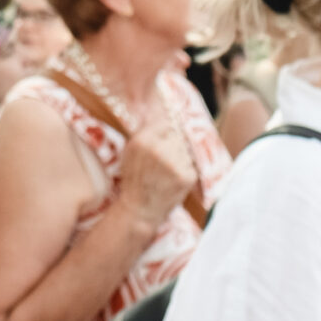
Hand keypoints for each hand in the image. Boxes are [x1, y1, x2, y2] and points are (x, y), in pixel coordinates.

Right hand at [115, 116, 197, 230]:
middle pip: (175, 135)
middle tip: (162, 161)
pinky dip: (185, 169)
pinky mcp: (187, 176)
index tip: (163, 137)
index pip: (163, 122)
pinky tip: (173, 179)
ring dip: (179, 156)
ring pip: (184, 149)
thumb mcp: (130, 151)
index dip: (164, 131)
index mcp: (142, 141)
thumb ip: (144, 132)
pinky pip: (190, 163)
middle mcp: (158, 149)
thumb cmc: (134, 178)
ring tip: (167, 171)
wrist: (141, 209)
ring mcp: (174, 163)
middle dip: (171, 144)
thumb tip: (161, 111)